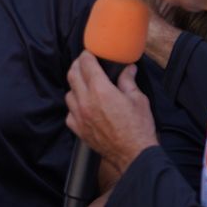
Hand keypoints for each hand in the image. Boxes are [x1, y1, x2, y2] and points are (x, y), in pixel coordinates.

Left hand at [63, 53, 158, 172]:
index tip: (89, 53)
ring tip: (86, 84)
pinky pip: (70, 111)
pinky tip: (85, 105)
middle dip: (78, 65)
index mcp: (101, 90)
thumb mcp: (138, 99)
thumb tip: (128, 69)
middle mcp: (86, 101)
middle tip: (85, 63)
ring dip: (76, 85)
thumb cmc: (138, 128)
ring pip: (69, 93)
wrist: (132, 154)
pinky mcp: (78, 128)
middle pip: (72, 75)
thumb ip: (128, 81)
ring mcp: (79, 116)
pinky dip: (75, 105)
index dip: (87, 55)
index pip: (86, 64)